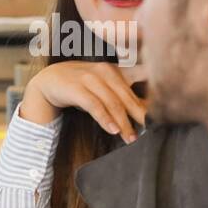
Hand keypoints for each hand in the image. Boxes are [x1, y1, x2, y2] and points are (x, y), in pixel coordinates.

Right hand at [21, 60, 147, 142]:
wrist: (47, 81)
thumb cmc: (78, 86)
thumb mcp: (101, 86)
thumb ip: (118, 95)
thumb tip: (143, 110)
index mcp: (114, 70)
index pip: (136, 86)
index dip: (147, 101)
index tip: (159, 117)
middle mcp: (104, 71)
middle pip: (127, 97)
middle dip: (139, 116)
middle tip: (150, 132)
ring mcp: (89, 78)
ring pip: (113, 103)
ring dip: (123, 123)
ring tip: (130, 138)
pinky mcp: (76, 88)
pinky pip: (94, 106)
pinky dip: (105, 119)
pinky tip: (113, 130)